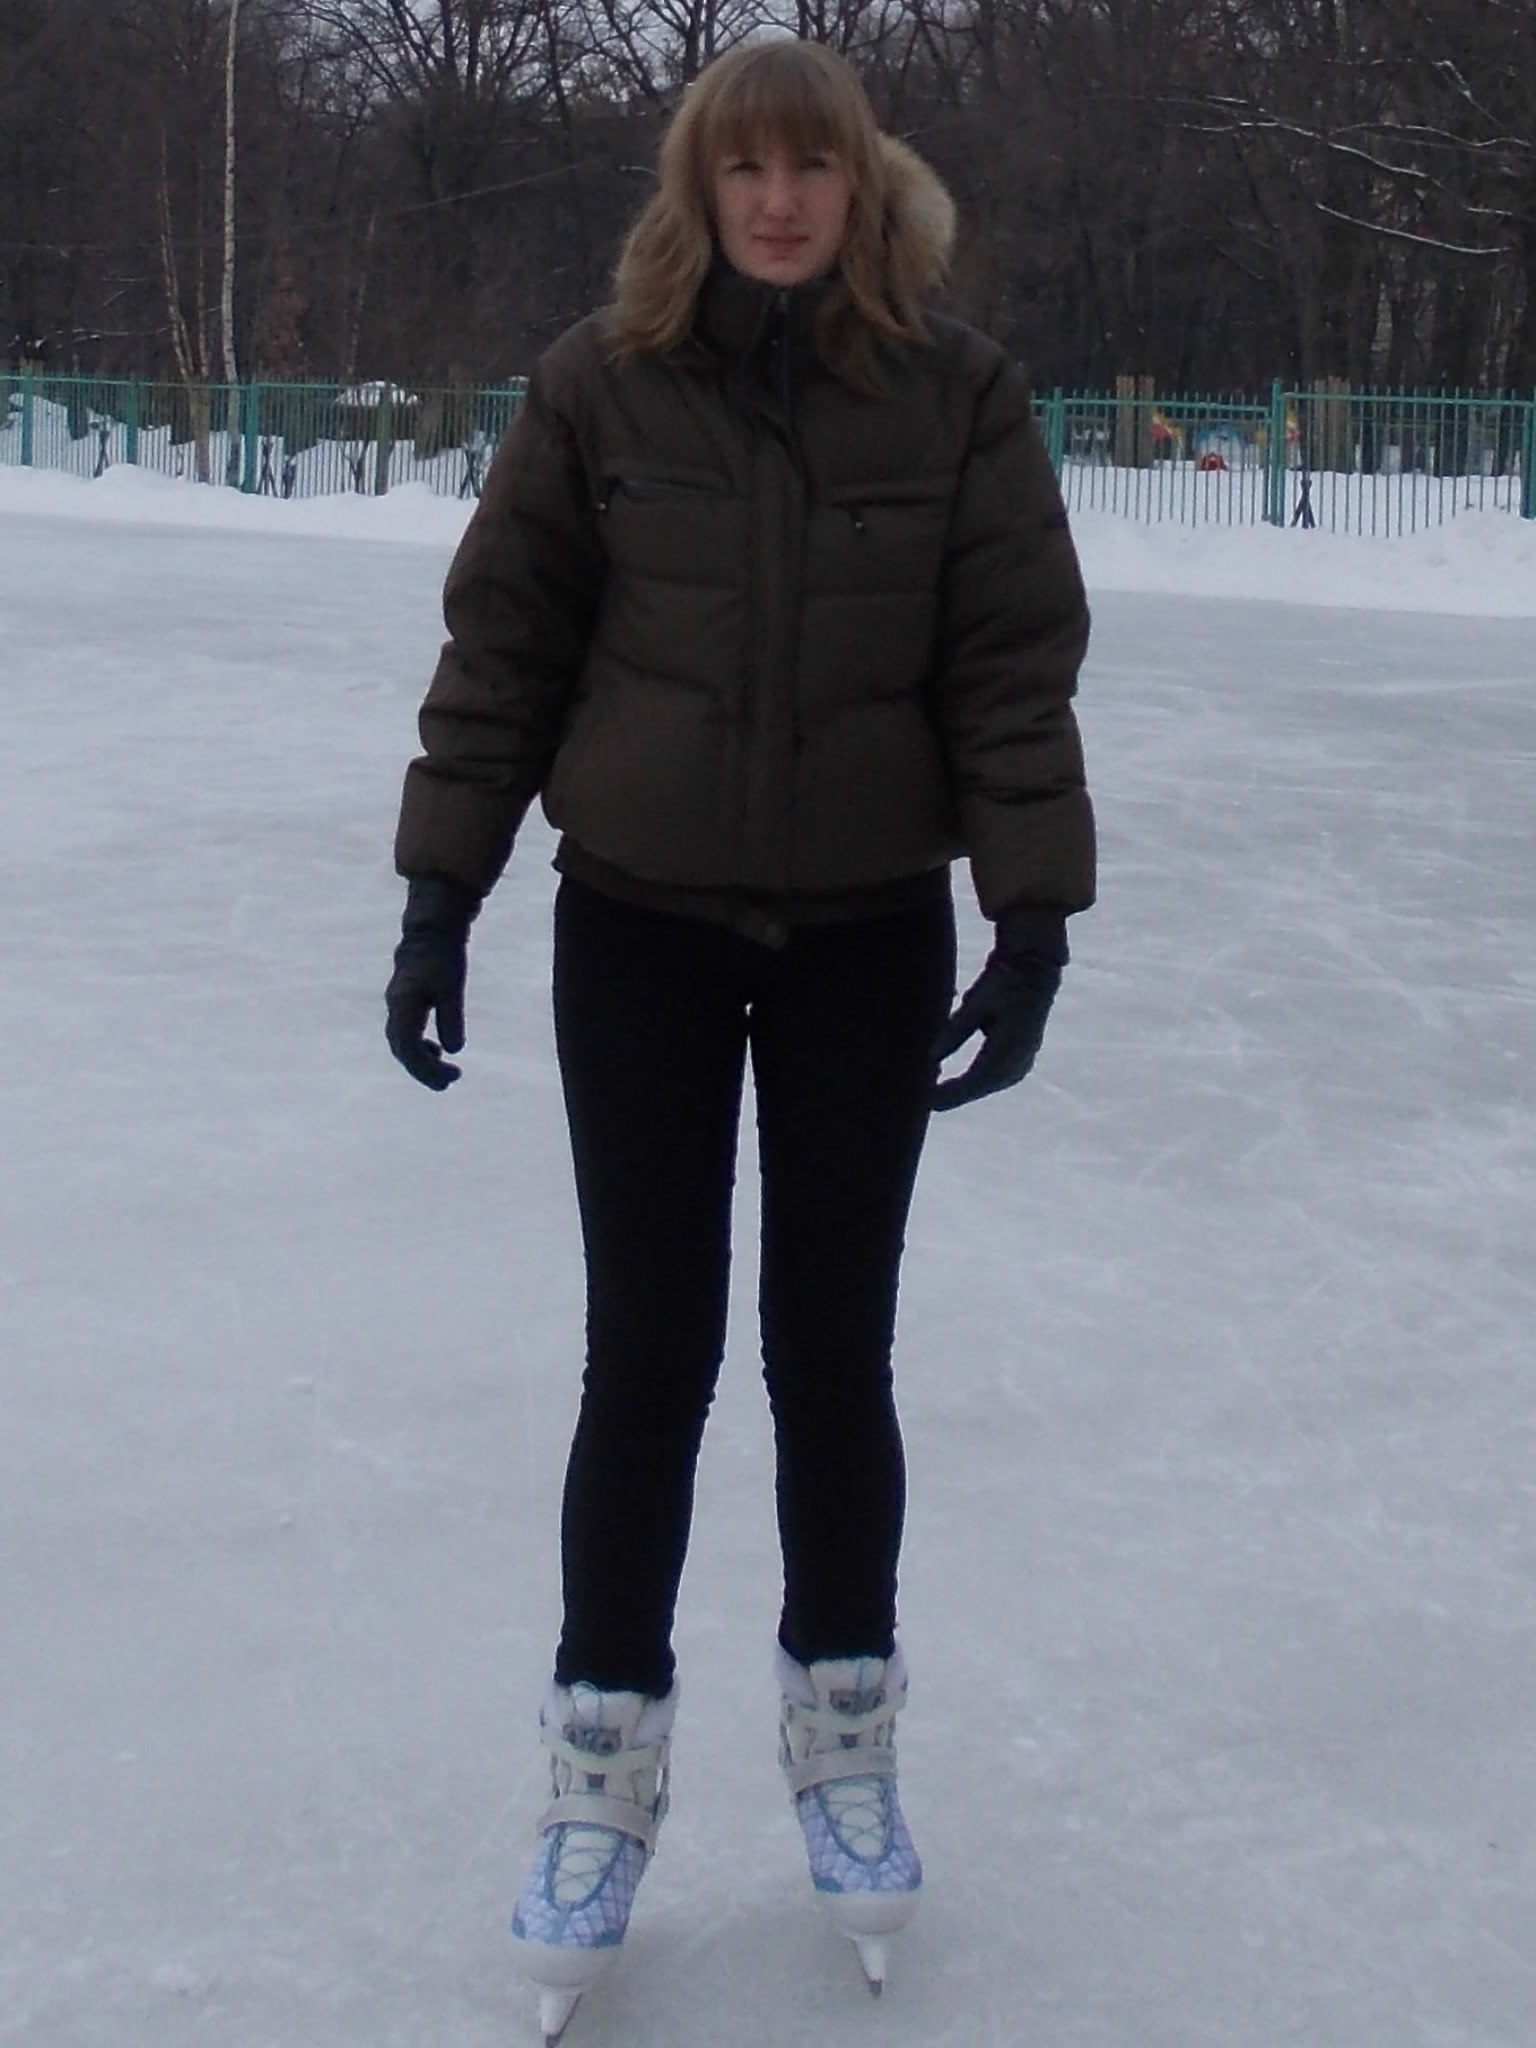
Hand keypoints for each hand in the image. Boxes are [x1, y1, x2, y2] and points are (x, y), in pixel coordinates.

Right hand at [385, 878, 478, 1090]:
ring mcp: (397, 1003)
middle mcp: (395, 1006)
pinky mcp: (405, 1000)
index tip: (447, 1080)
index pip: (407, 1047)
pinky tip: (437, 1051)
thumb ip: (451, 1018)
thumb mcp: (453, 987)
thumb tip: (455, 1050)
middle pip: (402, 1049)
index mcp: (403, 1004)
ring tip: (446, 1072)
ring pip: (402, 1042)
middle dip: (423, 1070)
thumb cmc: (443, 955)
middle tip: (449, 1082)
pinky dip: (419, 1046)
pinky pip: (406, 1032)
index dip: (424, 1069)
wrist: (432, 928)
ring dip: (421, 1060)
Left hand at [932, 908, 1067, 1112]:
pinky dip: (980, 1083)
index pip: (977, 1078)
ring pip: (993, 1083)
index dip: (953, 1093)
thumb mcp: (975, 1002)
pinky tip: (962, 1085)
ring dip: (968, 1091)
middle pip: (984, 1086)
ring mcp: (1026, 1056)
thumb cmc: (1003, 981)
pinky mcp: (1025, 1053)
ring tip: (941, 1096)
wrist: (1035, 970)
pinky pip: (1000, 1077)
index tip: (930, 1101)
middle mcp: (1021, 1055)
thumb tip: (932, 1056)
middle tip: (928, 1101)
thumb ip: (955, 1029)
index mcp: (1010, 1043)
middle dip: (957, 1095)